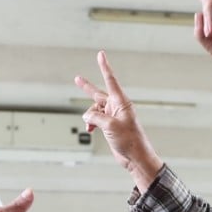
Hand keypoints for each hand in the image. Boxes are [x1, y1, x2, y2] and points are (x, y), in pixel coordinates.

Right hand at [74, 51, 163, 191]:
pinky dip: (91, 124)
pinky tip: (90, 130)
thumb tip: (86, 116)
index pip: (110, 80)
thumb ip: (95, 117)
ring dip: (89, 118)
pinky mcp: (109, 126)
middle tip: (77, 79)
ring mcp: (112, 116)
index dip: (104, 66)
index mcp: (121, 102)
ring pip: (94, 110)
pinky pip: (95, 120)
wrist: (135, 157)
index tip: (100, 54)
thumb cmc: (129, 140)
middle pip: (98, 94)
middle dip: (86, 89)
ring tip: (90, 126)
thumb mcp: (109, 126)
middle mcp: (117, 107)